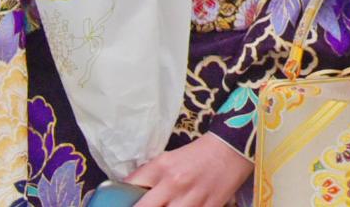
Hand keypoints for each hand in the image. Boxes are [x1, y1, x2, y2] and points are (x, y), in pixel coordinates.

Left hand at [125, 134, 252, 206]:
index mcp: (161, 167)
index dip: (119, 200)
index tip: (117, 204)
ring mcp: (191, 198)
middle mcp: (173, 184)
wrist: (232, 148)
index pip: (128, 188)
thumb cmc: (197, 155)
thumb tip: (126, 194)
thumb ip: (148, 177)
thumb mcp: (168, 159)